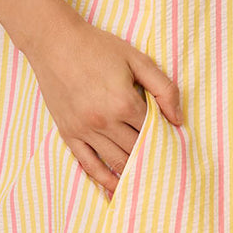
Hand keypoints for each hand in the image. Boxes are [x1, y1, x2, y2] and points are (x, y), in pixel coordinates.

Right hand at [25, 12, 182, 193]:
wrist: (54, 42)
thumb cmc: (98, 47)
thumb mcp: (137, 59)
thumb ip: (163, 87)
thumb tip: (178, 119)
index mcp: (125, 102)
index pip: (154, 131)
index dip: (166, 138)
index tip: (176, 147)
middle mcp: (105, 121)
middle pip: (137, 150)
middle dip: (153, 159)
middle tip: (168, 170)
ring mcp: (84, 130)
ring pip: (116, 162)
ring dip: (133, 173)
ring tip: (149, 184)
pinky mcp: (69, 133)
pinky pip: (88, 164)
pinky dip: (103, 179)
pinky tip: (115, 190)